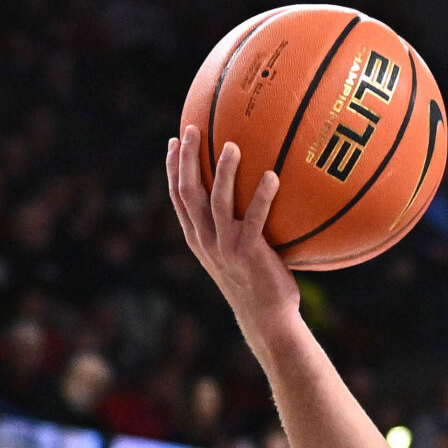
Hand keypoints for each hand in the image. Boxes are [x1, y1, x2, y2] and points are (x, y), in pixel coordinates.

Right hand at [166, 130, 300, 343]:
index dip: (174, 168)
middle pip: (188, 192)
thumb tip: (249, 199)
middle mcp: (206, 240)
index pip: (178, 198)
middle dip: (188, 159)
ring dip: (224, 171)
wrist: (266, 318)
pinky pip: (256, 218)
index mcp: (198, 239)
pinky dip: (264, 195)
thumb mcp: (236, 255)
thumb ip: (234, 229)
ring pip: (217, 201)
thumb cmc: (257, 284)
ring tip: (232, 146)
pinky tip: (273, 176)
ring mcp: (225, 246)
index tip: (174, 141)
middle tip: (192, 129)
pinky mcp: (249, 252)